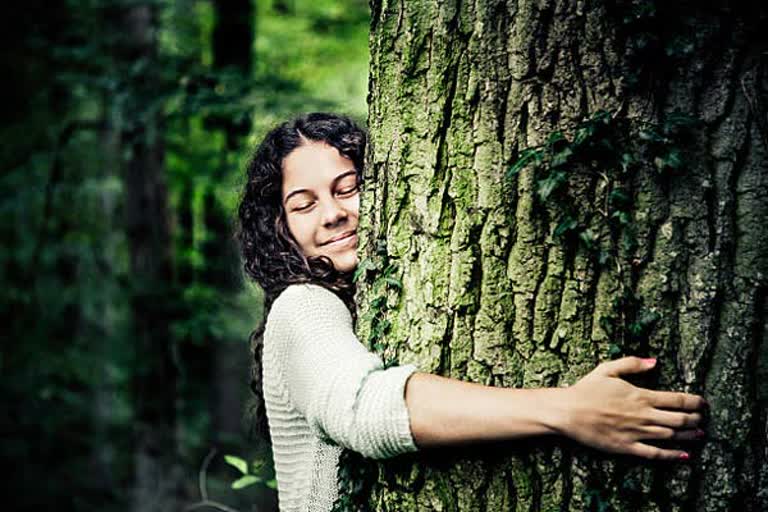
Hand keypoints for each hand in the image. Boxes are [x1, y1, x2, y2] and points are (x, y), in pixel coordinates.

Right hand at [557, 356, 705, 459]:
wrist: (567, 412)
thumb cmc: (585, 390)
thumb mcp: (607, 369)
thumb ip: (632, 363)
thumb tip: (654, 361)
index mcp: (640, 395)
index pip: (677, 400)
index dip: (694, 402)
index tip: (703, 402)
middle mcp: (643, 415)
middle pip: (679, 419)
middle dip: (695, 419)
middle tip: (702, 419)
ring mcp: (636, 433)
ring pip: (671, 436)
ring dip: (689, 436)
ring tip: (700, 434)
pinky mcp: (627, 447)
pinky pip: (654, 453)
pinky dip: (672, 455)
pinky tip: (684, 455)